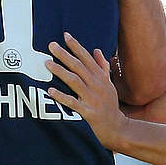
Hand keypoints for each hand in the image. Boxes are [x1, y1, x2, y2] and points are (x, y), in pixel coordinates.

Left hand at [45, 33, 127, 149]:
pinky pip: (73, 103)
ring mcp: (93, 99)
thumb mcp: (109, 85)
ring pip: (75, 81)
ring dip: (61, 71)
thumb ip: (102, 68)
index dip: (76, 46)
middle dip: (65, 55)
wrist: (118, 129)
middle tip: (51, 45)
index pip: (87, 58)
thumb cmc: (110, 106)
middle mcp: (97, 86)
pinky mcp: (88, 113)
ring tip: (47, 63)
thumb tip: (97, 50)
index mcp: (101, 78)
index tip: (65, 35)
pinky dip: (62, 96)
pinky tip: (50, 90)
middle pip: (79, 67)